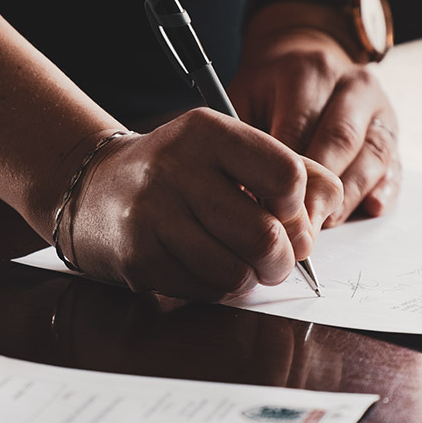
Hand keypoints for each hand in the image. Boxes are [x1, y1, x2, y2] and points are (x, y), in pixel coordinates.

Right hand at [60, 110, 342, 300]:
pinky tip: (202, 266)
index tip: (285, 213)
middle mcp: (177, 168)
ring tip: (237, 261)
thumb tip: (327, 212)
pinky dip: (216, 288)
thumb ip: (289, 169)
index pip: (287, 176)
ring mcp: (153, 214)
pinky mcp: (139, 257)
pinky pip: (205, 290)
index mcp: (208, 131)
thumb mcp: (229, 150)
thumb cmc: (179, 172)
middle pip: (266, 236)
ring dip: (248, 278)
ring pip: (236, 272)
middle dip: (282, 259)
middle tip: (275, 258)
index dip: (298, 207)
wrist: (93, 187)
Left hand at [230, 22, 401, 225]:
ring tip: (324, 225)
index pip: (299, 127)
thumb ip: (243, 138)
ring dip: (349, 196)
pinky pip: (395, 164)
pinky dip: (385, 189)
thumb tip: (241, 193)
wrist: (306, 59)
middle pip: (340, 141)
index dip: (284, 174)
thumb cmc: (269, 90)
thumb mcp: (245, 97)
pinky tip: (371, 208)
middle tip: (299, 228)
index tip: (267, 209)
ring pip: (372, 156)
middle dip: (319, 191)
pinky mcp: (393, 131)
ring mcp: (379, 108)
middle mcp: (352, 85)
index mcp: (310, 71)